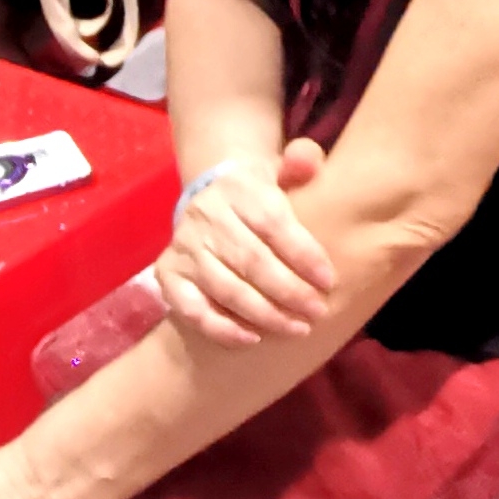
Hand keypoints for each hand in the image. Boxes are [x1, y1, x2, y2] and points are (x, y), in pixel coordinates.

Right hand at [154, 138, 339, 344]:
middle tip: (317, 312)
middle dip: (288, 291)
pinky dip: (220, 328)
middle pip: (250, 260)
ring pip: (225, 288)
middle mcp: (206, 215)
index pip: (272, 223)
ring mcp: (184, 247)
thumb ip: (300, 161)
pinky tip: (252, 339)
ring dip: (263, 314)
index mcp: (238, 188)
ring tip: (297, 329)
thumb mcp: (281, 169)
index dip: (302, 254)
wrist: (212, 196)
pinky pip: (191, 308)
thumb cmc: (261, 193)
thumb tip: (307, 159)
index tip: (329, 280)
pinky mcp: (169, 273)